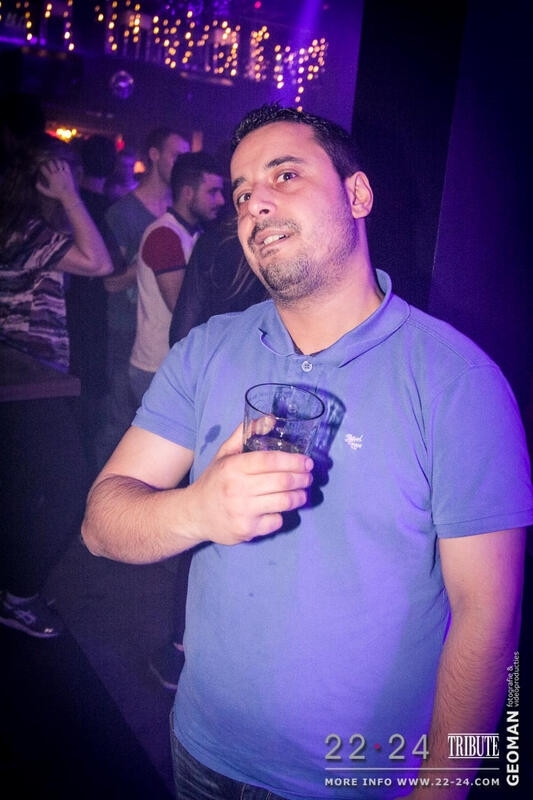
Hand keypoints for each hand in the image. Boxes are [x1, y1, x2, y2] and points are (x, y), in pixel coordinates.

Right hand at [35, 158, 79, 204]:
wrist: (69, 196)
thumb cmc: (58, 195)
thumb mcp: (47, 193)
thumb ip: (40, 188)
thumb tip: (36, 181)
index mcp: (50, 178)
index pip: (43, 168)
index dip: (42, 167)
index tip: (43, 169)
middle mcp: (56, 174)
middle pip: (50, 163)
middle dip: (48, 163)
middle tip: (49, 165)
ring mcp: (63, 173)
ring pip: (58, 162)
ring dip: (56, 162)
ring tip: (55, 164)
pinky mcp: (68, 173)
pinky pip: (65, 164)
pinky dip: (63, 162)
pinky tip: (61, 165)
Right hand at [185, 425, 313, 544]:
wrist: (193, 514)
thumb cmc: (214, 481)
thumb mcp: (225, 454)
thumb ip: (245, 434)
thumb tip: (270, 419)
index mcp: (233, 467)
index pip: (270, 461)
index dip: (293, 461)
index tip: (307, 462)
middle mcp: (237, 489)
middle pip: (282, 481)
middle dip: (302, 478)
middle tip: (308, 477)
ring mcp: (242, 511)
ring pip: (283, 502)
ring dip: (299, 497)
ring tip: (302, 492)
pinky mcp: (247, 530)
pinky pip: (276, 521)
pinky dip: (282, 515)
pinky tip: (280, 509)